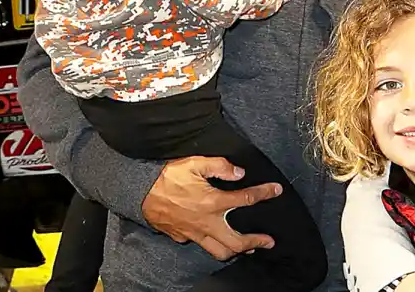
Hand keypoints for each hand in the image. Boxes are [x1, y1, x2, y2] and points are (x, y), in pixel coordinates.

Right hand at [140, 156, 281, 259]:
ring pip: (219, 251)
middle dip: (256, 242)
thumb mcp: (195, 163)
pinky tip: (217, 239)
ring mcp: (194, 233)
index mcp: (213, 202)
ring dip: (237, 251)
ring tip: (249, 249)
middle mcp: (206, 222)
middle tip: (269, 242)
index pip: (246, 199)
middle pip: (236, 242)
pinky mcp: (181, 237)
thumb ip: (220, 166)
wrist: (138, 190)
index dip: (264, 194)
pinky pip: (201, 245)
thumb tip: (239, 172)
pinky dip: (212, 244)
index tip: (276, 191)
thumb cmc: (166, 175)